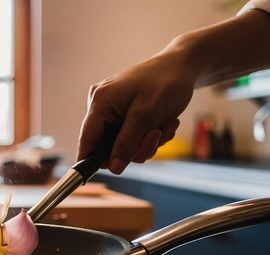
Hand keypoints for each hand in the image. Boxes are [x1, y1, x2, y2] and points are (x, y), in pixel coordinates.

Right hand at [77, 52, 195, 173]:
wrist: (183, 66)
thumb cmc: (165, 83)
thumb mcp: (146, 115)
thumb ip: (127, 143)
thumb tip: (113, 168)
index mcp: (100, 102)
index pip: (87, 140)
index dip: (91, 160)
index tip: (105, 173)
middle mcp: (102, 106)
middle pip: (108, 146)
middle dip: (135, 147)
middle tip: (156, 137)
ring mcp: (113, 110)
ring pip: (123, 144)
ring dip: (147, 142)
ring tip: (164, 126)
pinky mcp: (124, 113)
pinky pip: (131, 137)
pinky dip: (149, 135)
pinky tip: (163, 123)